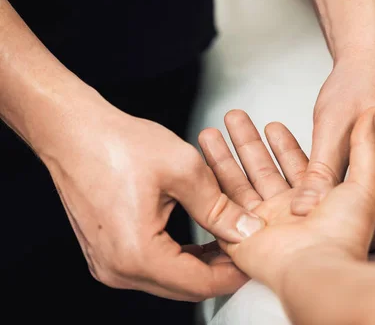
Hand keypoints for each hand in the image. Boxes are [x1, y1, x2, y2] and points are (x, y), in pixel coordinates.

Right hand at [40, 104, 263, 300]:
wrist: (72, 131)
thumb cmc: (115, 144)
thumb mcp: (183, 169)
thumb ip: (219, 206)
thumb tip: (246, 229)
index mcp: (137, 253)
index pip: (200, 284)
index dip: (235, 274)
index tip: (258, 259)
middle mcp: (118, 268)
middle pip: (185, 287)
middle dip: (220, 271)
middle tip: (248, 249)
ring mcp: (109, 263)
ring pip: (169, 279)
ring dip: (201, 265)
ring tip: (229, 241)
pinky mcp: (106, 252)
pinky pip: (152, 267)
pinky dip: (180, 258)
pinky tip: (201, 240)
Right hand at [198, 108, 374, 290]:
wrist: (318, 268)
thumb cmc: (345, 234)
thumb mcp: (366, 182)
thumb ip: (366, 147)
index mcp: (313, 198)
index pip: (294, 164)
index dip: (283, 144)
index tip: (272, 124)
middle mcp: (286, 211)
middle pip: (261, 168)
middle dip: (246, 142)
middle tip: (234, 117)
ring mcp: (262, 223)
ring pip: (238, 182)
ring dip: (224, 156)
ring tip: (210, 131)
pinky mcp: (239, 235)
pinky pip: (221, 205)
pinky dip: (211, 183)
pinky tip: (201, 162)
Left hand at [297, 52, 374, 246]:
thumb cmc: (358, 82)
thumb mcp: (330, 127)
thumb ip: (320, 173)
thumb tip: (301, 211)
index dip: (344, 233)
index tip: (312, 238)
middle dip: (350, 225)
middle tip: (308, 229)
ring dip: (357, 213)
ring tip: (320, 211)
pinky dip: (365, 199)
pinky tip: (338, 194)